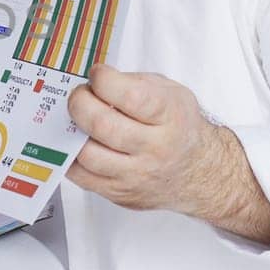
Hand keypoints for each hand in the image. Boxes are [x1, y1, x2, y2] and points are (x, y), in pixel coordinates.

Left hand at [66, 64, 269, 241]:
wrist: (199, 172)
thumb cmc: (179, 127)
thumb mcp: (171, 93)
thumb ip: (135, 82)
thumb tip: (96, 82)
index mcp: (170, 116)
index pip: (131, 96)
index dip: (104, 80)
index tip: (97, 74)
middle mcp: (156, 148)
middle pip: (103, 126)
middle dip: (80, 103)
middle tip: (80, 95)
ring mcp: (138, 175)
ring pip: (88, 155)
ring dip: (72, 132)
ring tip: (77, 120)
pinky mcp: (121, 194)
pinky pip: (83, 178)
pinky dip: (71, 157)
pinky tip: (76, 143)